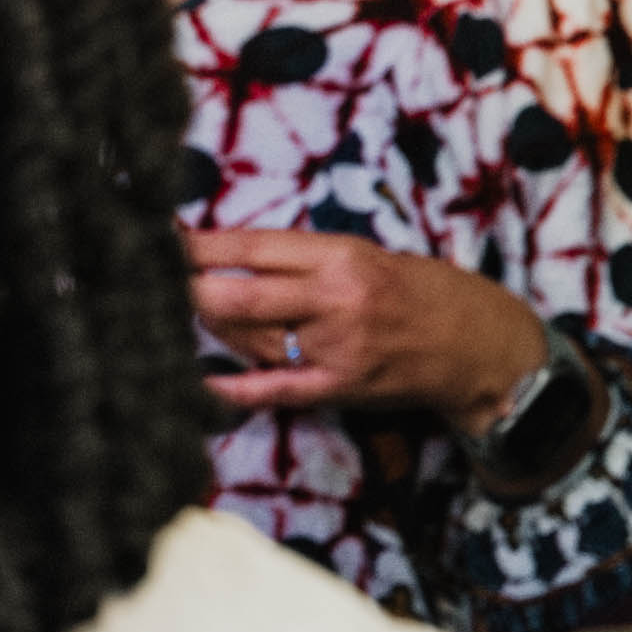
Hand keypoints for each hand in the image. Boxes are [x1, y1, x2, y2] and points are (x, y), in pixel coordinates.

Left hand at [188, 227, 552, 429]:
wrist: (478, 344)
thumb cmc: (412, 289)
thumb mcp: (359, 253)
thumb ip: (296, 257)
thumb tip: (219, 255)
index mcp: (338, 256)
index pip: (249, 247)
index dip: (196, 246)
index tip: (158, 240)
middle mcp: (335, 301)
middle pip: (238, 297)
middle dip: (188, 291)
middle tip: (153, 282)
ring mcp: (336, 349)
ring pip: (249, 340)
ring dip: (214, 329)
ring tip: (197, 315)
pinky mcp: (341, 388)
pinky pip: (274, 390)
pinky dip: (231, 389)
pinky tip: (197, 383)